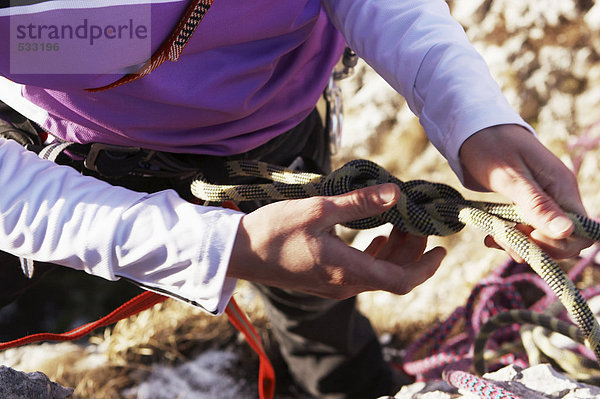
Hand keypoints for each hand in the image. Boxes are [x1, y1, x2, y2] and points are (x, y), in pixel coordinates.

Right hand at [228, 183, 445, 298]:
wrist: (239, 252)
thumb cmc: (274, 230)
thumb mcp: (318, 210)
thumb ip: (359, 203)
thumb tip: (396, 193)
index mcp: (347, 271)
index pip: (402, 280)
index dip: (427, 267)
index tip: (442, 248)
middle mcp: (344, 285)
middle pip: (393, 276)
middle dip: (413, 251)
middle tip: (420, 222)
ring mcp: (333, 286)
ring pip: (377, 274)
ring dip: (395, 253)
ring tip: (401, 224)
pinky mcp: (323, 281)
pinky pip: (360, 272)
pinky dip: (375, 255)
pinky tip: (376, 236)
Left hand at [459, 124, 591, 259]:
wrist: (472, 130)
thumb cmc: (491, 146)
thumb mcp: (510, 177)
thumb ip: (537, 204)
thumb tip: (567, 231)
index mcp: (561, 187)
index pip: (582, 232)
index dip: (557, 244)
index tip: (527, 236)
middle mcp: (557, 196)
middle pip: (564, 240)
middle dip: (536, 248)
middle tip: (504, 238)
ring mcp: (542, 201)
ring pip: (542, 239)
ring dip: (519, 245)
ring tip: (492, 237)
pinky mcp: (525, 205)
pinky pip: (526, 230)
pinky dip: (510, 237)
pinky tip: (490, 235)